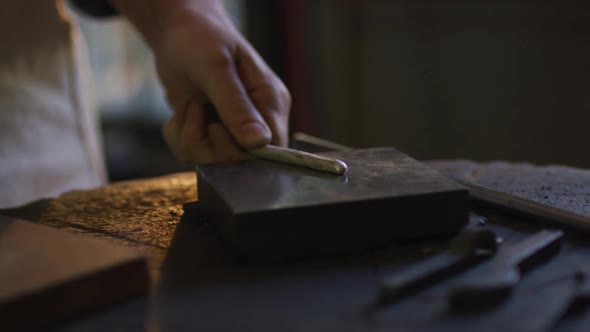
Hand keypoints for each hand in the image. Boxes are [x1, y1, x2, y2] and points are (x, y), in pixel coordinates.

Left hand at [112, 0, 290, 163]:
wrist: (174, 30)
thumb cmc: (200, 37)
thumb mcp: (216, 68)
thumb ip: (236, 106)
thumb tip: (259, 143)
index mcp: (271, 101)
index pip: (272, 148)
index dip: (244, 152)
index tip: (215, 129)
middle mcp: (257, 119)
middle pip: (242, 160)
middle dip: (209, 144)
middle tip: (194, 112)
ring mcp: (233, 127)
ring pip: (215, 161)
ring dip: (191, 139)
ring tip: (187, 107)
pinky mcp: (211, 132)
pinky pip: (196, 154)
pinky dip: (181, 137)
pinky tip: (181, 114)